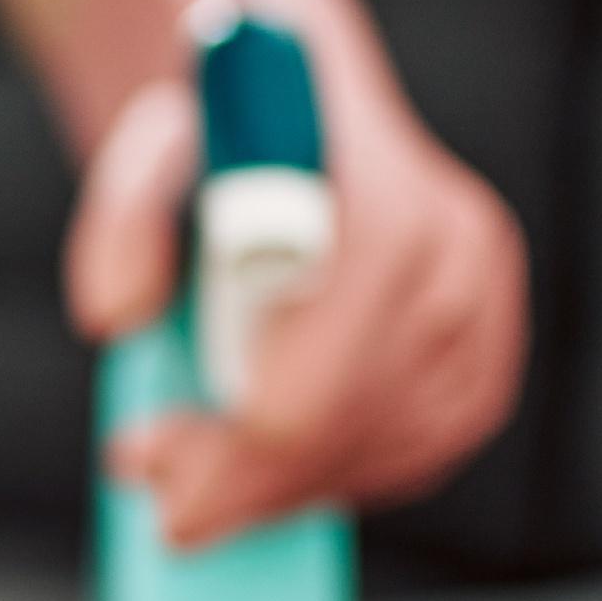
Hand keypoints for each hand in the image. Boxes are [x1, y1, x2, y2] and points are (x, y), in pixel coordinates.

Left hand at [60, 0, 526, 550]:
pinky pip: (425, 446)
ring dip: (292, 485)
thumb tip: (115, 315)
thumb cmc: (212, 130)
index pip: (312, 391)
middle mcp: (454, 255)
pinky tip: (280, 466)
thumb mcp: (145, 150)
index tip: (144, 465)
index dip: (226, 454)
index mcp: (382, 210)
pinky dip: (348, 470)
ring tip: (207, 478)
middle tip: (163, 500)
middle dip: (246, 481)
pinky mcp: (487, 346)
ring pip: (391, 451)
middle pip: (348, 431)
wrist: (287, 100)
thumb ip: (122, 220)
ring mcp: (482, 304)